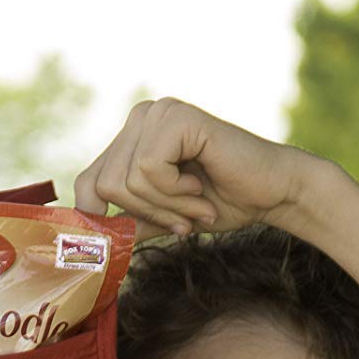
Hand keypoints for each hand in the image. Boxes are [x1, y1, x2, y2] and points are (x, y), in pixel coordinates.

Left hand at [73, 98, 306, 239]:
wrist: (271, 192)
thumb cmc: (221, 201)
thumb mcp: (161, 217)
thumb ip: (125, 222)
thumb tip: (87, 246)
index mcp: (132, 136)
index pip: (89, 182)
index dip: (106, 217)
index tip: (146, 230)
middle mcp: (141, 116)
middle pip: (106, 186)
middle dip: (148, 213)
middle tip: (184, 217)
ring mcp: (158, 112)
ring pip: (126, 181)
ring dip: (167, 206)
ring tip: (197, 200)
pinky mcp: (176, 117)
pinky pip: (148, 170)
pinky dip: (176, 192)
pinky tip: (201, 183)